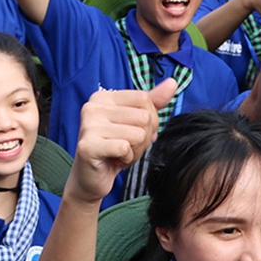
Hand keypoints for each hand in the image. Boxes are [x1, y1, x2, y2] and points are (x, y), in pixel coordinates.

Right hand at [68, 79, 177, 203]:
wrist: (91, 178)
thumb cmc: (114, 149)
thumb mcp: (135, 122)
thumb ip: (152, 102)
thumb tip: (172, 83)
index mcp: (104, 97)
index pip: (144, 99)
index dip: (149, 120)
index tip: (133, 132)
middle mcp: (93, 107)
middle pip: (144, 117)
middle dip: (143, 139)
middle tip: (125, 147)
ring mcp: (89, 125)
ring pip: (138, 134)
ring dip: (135, 151)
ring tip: (119, 154)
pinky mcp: (88, 145)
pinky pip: (126, 148)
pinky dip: (126, 159)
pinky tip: (114, 160)